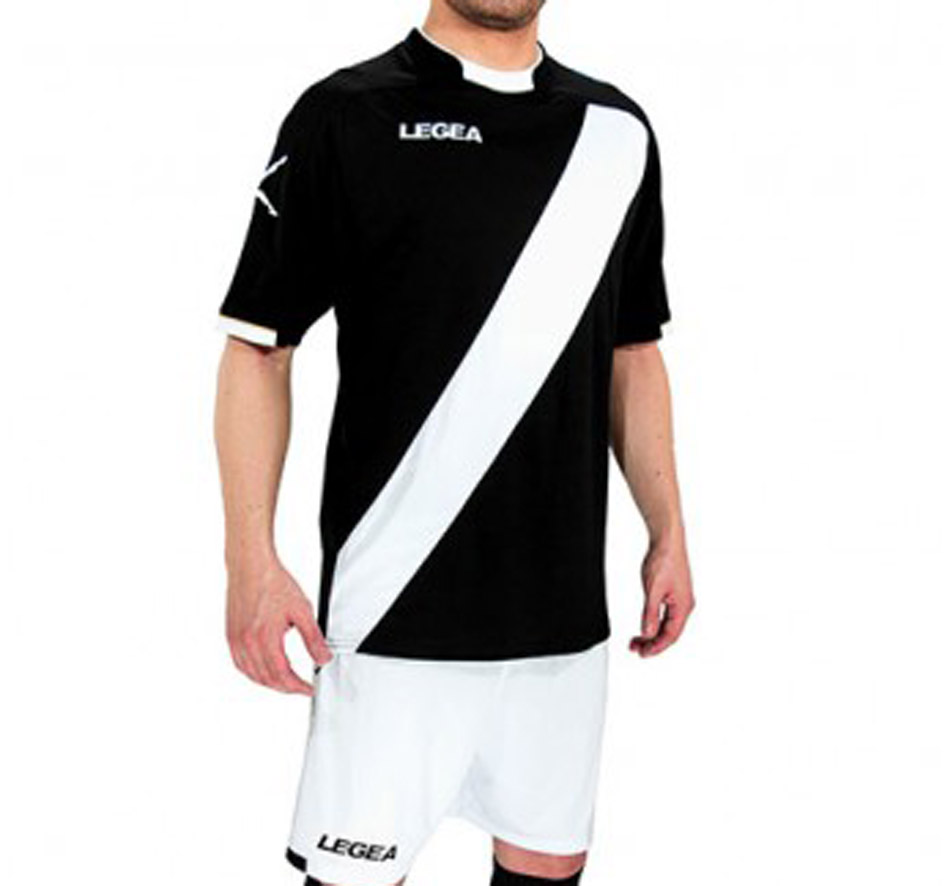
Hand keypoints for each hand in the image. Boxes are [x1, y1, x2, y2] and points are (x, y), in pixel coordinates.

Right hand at [226, 560, 332, 693]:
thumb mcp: (302, 610)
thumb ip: (313, 638)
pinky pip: (240, 664)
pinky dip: (253, 673)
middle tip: (300, 687)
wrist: (251, 565)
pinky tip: (262, 671)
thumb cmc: (272, 582)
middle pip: (266, 679)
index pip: (282, 676)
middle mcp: (246, 643)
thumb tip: (323, 658)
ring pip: (252, 674)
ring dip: (269, 683)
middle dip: (286, 688)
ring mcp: (236, 640)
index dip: (297, 687)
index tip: (308, 688)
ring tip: (285, 683)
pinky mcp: (230, 634)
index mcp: (264, 639)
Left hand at [630, 532, 694, 656]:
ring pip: (667, 623)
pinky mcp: (674, 592)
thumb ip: (650, 614)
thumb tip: (647, 633)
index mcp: (683, 607)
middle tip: (636, 648)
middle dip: (652, 642)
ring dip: (652, 632)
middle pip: (670, 632)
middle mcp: (685, 604)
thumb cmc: (665, 560)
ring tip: (637, 639)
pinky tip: (647, 623)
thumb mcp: (652, 590)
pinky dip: (655, 621)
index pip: (670, 636)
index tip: (643, 653)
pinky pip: (666, 614)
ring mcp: (680, 598)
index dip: (656, 647)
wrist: (667, 540)